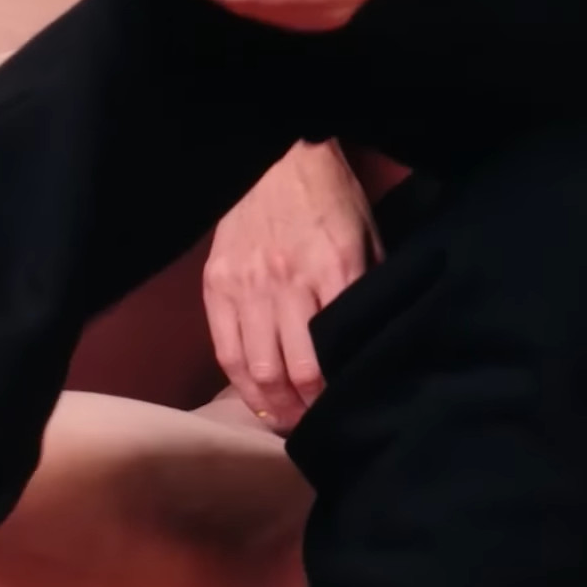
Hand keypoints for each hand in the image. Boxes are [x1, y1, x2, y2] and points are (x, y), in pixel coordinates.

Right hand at [203, 139, 378, 431]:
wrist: (278, 156)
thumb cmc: (331, 197)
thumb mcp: (368, 237)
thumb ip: (367, 289)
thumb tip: (369, 343)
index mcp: (334, 270)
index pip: (333, 354)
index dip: (337, 394)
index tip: (345, 412)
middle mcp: (287, 283)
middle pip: (293, 370)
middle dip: (305, 410)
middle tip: (316, 429)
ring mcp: (247, 285)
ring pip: (256, 368)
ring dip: (272, 405)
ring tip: (287, 422)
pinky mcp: (217, 283)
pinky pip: (225, 348)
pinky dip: (240, 382)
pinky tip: (255, 398)